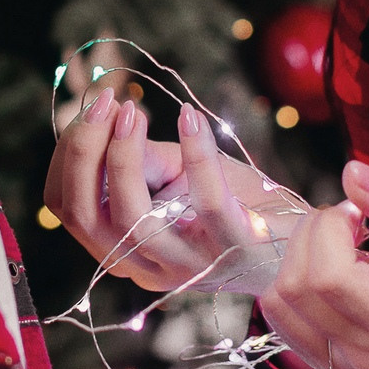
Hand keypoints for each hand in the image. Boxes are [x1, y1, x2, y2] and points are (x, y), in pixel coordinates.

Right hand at [43, 92, 289, 292]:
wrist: (301, 243)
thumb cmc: (235, 203)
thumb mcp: (175, 177)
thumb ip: (139, 160)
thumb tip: (106, 120)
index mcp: (123, 250)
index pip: (67, 208)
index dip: (68, 155)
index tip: (93, 109)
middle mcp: (147, 267)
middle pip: (84, 215)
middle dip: (84, 150)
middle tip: (107, 101)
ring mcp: (189, 265)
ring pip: (129, 218)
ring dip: (123, 155)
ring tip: (135, 111)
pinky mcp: (234, 248)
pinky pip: (205, 202)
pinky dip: (195, 154)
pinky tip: (189, 118)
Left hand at [260, 161, 368, 368]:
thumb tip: (352, 175)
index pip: (330, 278)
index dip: (332, 228)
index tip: (359, 211)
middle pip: (299, 285)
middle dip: (314, 234)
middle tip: (351, 222)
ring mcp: (346, 366)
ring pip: (279, 301)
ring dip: (301, 255)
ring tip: (344, 246)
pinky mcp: (326, 363)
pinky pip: (278, 315)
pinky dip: (296, 279)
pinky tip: (333, 270)